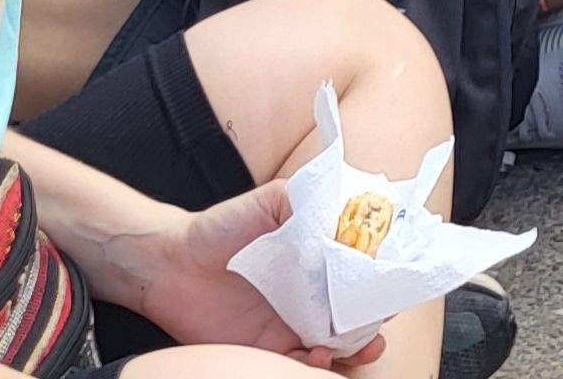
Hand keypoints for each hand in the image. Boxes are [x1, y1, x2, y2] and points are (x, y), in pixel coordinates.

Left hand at [88, 183, 386, 367]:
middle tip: (381, 325)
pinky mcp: (266, 350)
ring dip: (357, 351)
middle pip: (359, 317)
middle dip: (377, 325)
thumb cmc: (217, 228)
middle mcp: (310, 297)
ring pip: (338, 347)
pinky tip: (315, 355)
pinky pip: (298, 366)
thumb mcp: (269, 201)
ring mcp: (290, 326)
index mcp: (318, 263)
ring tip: (360, 347)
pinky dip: (315, 366)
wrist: (168, 263)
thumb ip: (306, 200)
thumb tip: (343, 207)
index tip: (394, 286)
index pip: (363, 277)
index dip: (384, 284)